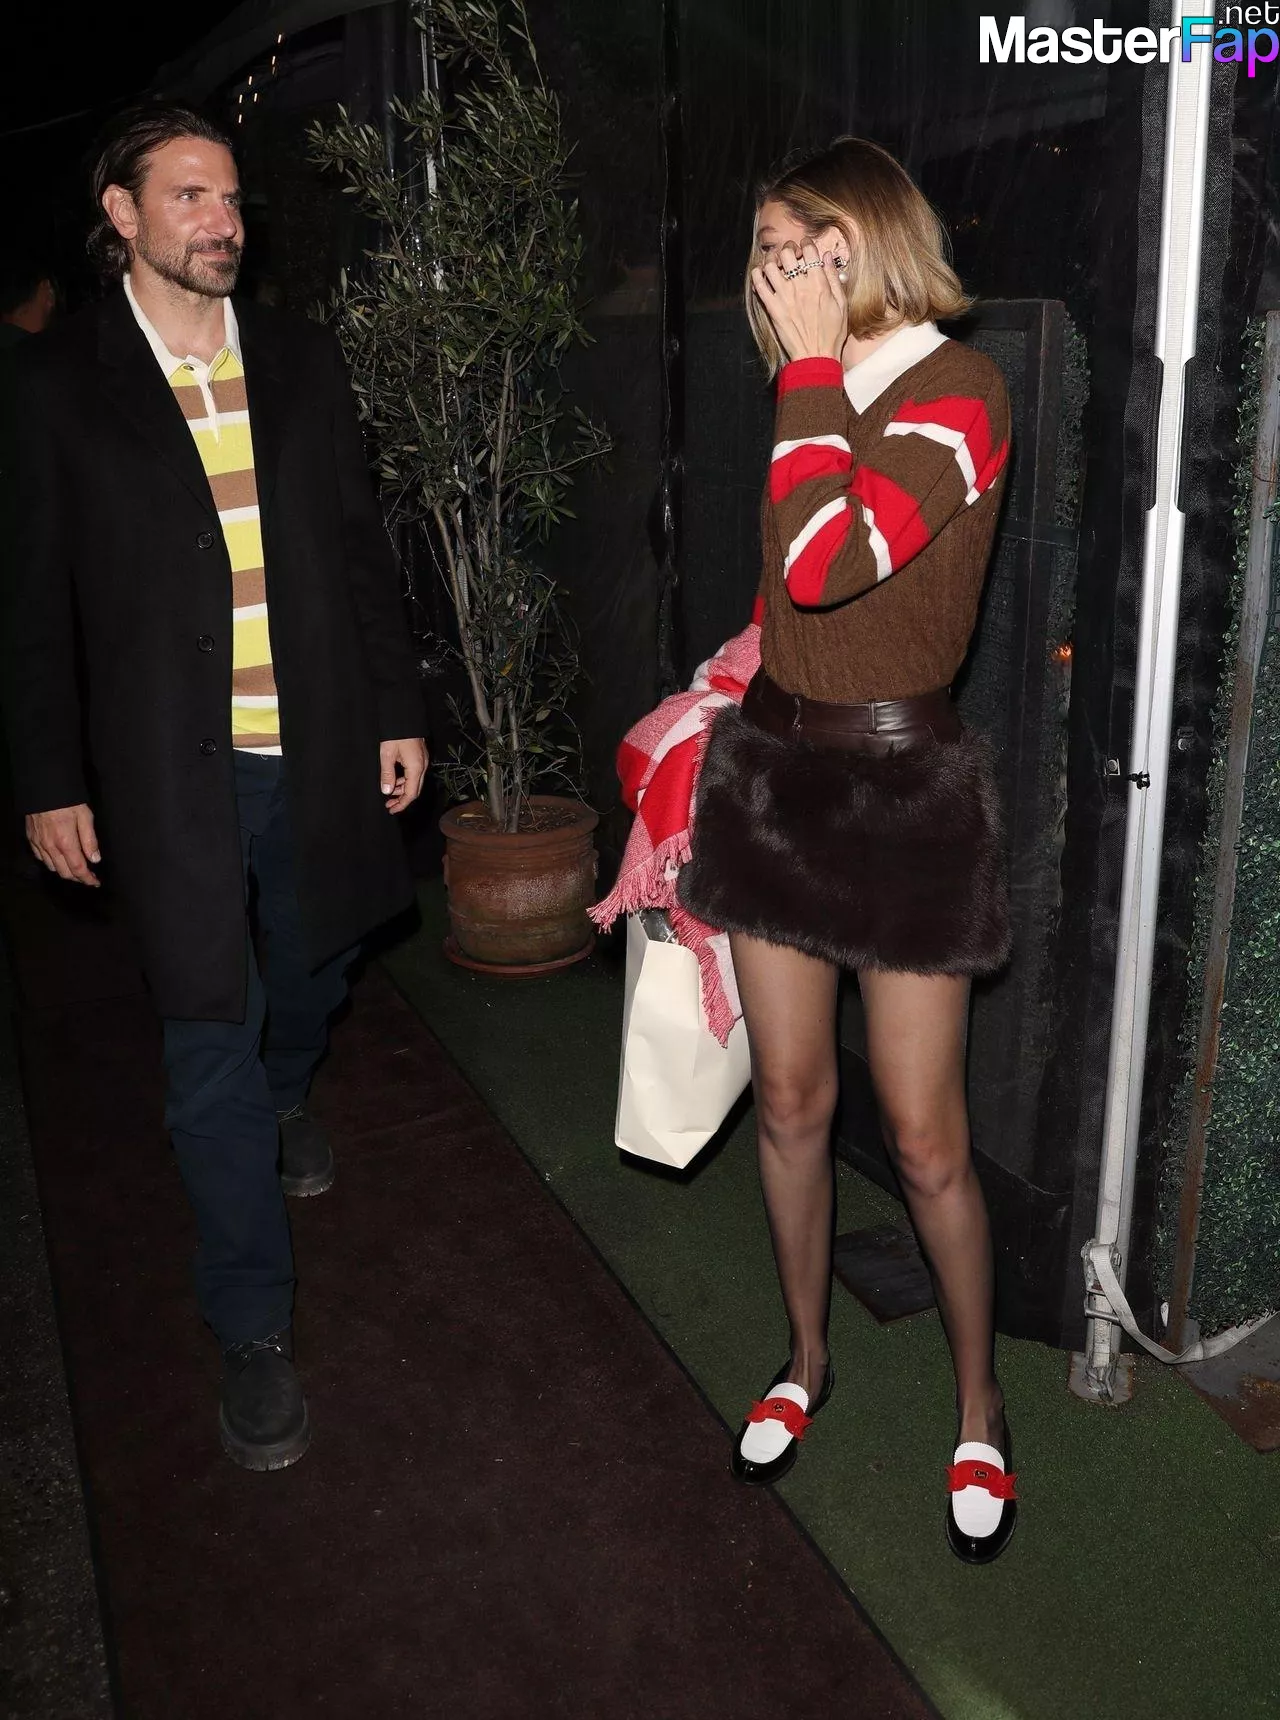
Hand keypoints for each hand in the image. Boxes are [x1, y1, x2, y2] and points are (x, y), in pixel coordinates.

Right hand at [26, 803, 100, 886]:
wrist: (43, 787)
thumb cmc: (67, 800)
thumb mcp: (85, 817)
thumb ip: (90, 840)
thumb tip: (95, 859)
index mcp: (66, 843)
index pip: (78, 869)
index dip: (88, 879)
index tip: (95, 882)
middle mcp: (51, 847)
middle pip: (65, 872)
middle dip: (78, 878)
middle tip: (88, 877)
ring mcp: (39, 844)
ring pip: (52, 867)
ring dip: (64, 871)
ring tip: (75, 869)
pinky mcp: (31, 839)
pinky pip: (40, 858)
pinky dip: (51, 863)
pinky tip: (58, 859)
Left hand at [379, 737, 427, 814]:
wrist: (405, 715)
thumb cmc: (396, 733)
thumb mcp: (387, 754)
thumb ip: (387, 774)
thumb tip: (387, 791)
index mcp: (416, 768)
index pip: (411, 793)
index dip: (402, 804)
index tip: (391, 809)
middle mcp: (423, 766)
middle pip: (415, 790)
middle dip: (402, 799)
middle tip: (389, 805)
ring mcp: (423, 761)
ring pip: (415, 782)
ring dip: (403, 789)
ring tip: (389, 793)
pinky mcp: (420, 757)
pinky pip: (415, 774)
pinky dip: (405, 780)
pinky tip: (395, 780)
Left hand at [750, 239, 846, 364]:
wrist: (816, 356)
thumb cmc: (832, 333)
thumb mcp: (841, 304)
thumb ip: (833, 278)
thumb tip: (827, 257)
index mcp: (819, 283)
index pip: (809, 251)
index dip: (806, 244)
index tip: (805, 248)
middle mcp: (800, 287)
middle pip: (787, 253)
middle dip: (788, 249)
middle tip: (790, 254)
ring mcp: (784, 297)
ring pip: (771, 266)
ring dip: (771, 259)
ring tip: (775, 262)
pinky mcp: (772, 309)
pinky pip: (759, 285)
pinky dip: (757, 275)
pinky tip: (761, 275)